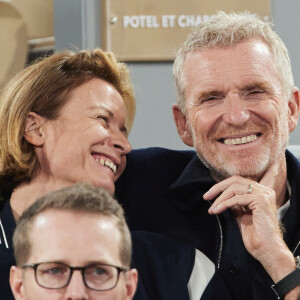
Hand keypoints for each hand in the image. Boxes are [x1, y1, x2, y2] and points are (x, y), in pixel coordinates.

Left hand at [203, 163, 294, 282]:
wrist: (266, 250)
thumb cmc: (255, 235)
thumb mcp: (241, 214)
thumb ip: (235, 203)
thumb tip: (222, 196)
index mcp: (261, 192)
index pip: (238, 182)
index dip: (221, 186)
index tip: (209, 195)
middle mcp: (264, 190)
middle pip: (235, 180)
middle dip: (218, 188)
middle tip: (206, 197)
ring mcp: (264, 194)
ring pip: (234, 188)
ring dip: (220, 199)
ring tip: (212, 209)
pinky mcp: (261, 200)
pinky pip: (237, 198)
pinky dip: (224, 204)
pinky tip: (216, 210)